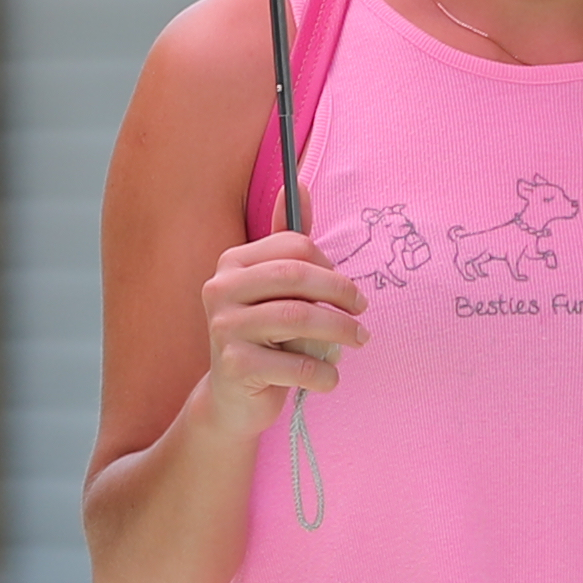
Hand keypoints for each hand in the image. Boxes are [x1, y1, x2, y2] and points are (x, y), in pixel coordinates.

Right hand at [195, 232, 367, 441]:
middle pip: (297, 277)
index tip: (346, 290)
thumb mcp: (274, 288)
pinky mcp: (235, 367)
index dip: (329, 267)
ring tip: (358, 341)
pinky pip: (297, 364)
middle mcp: (220, 290)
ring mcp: (224, 328)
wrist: (233, 398)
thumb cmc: (264, 337)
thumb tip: (298, 184)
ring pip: (299, 318)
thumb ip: (288, 241)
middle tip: (361, 313)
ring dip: (340, 331)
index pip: (293, 247)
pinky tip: (329, 378)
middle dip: (340, 294)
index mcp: (231, 263)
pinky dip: (324, 372)